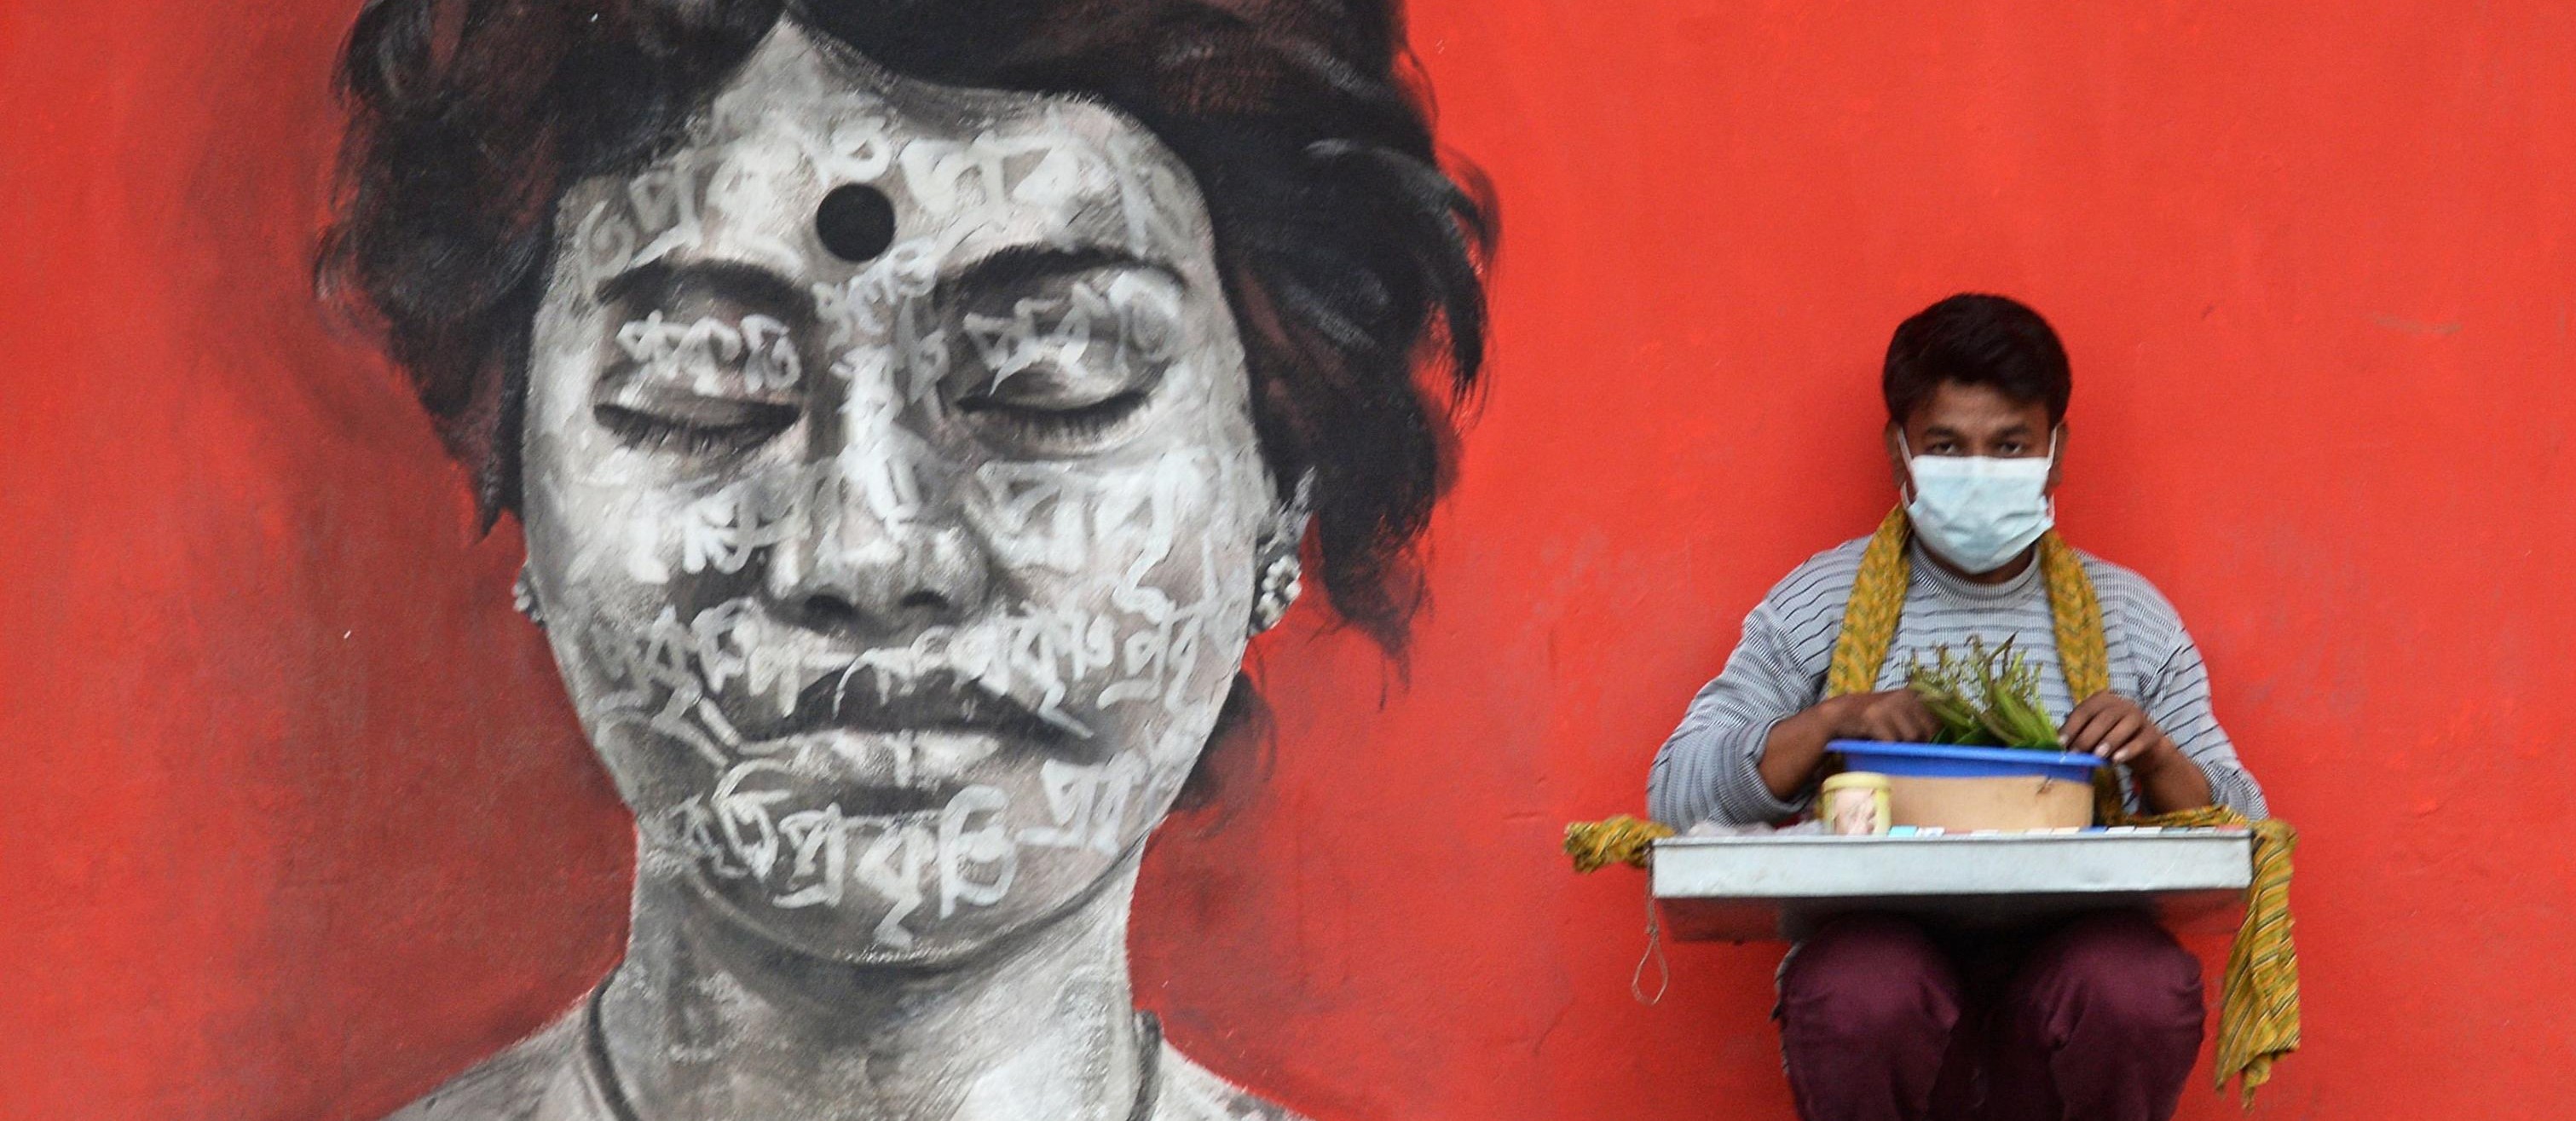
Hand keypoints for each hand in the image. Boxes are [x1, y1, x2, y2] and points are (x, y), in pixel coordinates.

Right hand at [1829, 689, 1941, 742]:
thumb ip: (1919, 721)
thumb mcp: (1900, 712)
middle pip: (1926, 732)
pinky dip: (1885, 747)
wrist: (1841, 713)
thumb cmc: (1875, 718)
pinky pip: (1892, 742)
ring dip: (1900, 745)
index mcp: (1913, 695)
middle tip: (1900, 743)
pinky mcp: (1875, 717)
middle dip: (1917, 743)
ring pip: (1910, 737)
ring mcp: (1889, 706)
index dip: (1933, 737)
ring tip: (1886, 739)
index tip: (1924, 745)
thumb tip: (1942, 739)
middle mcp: (1904, 697)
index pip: (1937, 722)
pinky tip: (1876, 740)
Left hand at [2060, 693, 2178, 769]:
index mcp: (2102, 700)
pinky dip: (2128, 750)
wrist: (2143, 750)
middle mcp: (2121, 704)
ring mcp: (2139, 716)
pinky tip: (2117, 760)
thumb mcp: (2091, 734)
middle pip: (2104, 717)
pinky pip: (2141, 740)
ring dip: (2109, 741)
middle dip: (2088, 736)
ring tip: (2097, 756)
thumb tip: (2054, 742)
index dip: (2072, 726)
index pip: (2085, 710)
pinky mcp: (2152, 733)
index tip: (2061, 743)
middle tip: (2077, 754)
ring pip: (2124, 725)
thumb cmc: (2109, 739)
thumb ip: (2076, 734)